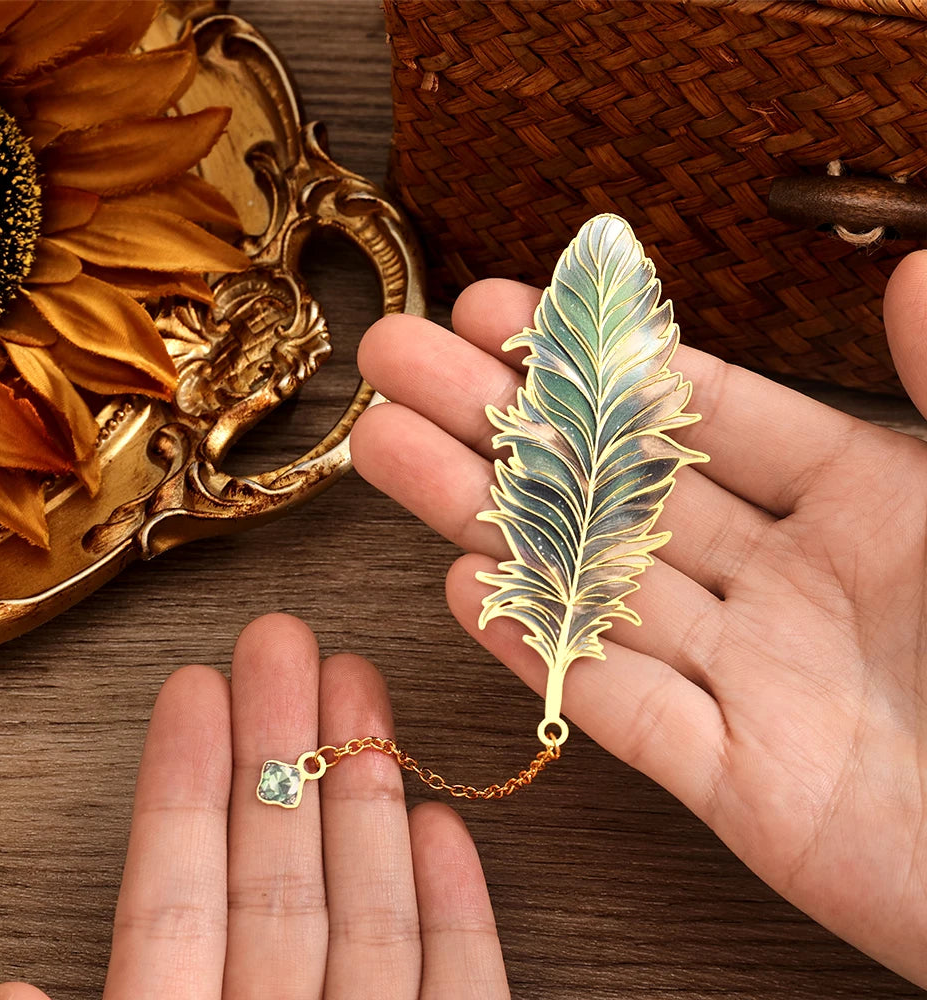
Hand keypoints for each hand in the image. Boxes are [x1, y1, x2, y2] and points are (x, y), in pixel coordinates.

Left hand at [0, 614, 509, 999]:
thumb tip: (9, 981)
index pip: (174, 904)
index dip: (185, 792)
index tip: (194, 687)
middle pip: (280, 877)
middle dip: (285, 749)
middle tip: (284, 644)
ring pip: (368, 912)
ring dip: (371, 795)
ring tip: (360, 690)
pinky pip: (459, 987)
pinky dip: (456, 913)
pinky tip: (444, 826)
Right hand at [350, 251, 926, 986]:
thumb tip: (916, 269)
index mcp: (865, 500)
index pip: (694, 409)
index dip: (589, 357)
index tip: (492, 306)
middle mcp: (787, 581)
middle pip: (612, 486)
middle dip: (493, 420)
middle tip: (395, 360)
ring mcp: (751, 681)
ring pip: (592, 582)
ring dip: (483, 518)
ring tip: (383, 449)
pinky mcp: (737, 782)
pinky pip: (620, 707)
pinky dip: (538, 651)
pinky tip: (457, 588)